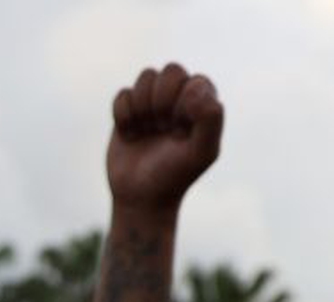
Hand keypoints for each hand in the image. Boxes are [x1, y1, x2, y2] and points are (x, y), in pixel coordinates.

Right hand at [106, 63, 221, 211]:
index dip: (183, 104)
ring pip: (146, 76)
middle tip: (162, 128)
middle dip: (162, 100)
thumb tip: (195, 90)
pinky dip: (124, 116)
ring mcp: (152, 103)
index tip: (179, 132)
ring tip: (147, 130)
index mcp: (202, 104)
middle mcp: (179, 98)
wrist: (140, 198)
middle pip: (171, 71)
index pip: (194, 80)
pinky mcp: (128, 111)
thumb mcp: (201, 152)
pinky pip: (123, 94)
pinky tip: (131, 135)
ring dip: (143, 107)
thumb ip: (210, 119)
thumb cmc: (175, 175)